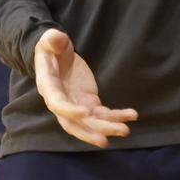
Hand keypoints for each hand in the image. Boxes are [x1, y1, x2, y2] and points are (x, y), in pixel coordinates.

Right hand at [33, 29, 137, 148]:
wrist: (56, 54)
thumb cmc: (51, 46)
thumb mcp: (50, 39)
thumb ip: (53, 39)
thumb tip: (56, 39)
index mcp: (48, 87)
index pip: (58, 104)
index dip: (70, 111)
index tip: (87, 113)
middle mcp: (61, 101)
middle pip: (73, 123)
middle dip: (89, 132)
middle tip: (105, 140)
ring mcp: (76, 104)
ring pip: (90, 123)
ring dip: (107, 128)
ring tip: (125, 130)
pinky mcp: (89, 102)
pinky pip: (102, 114)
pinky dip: (116, 116)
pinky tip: (131, 115)